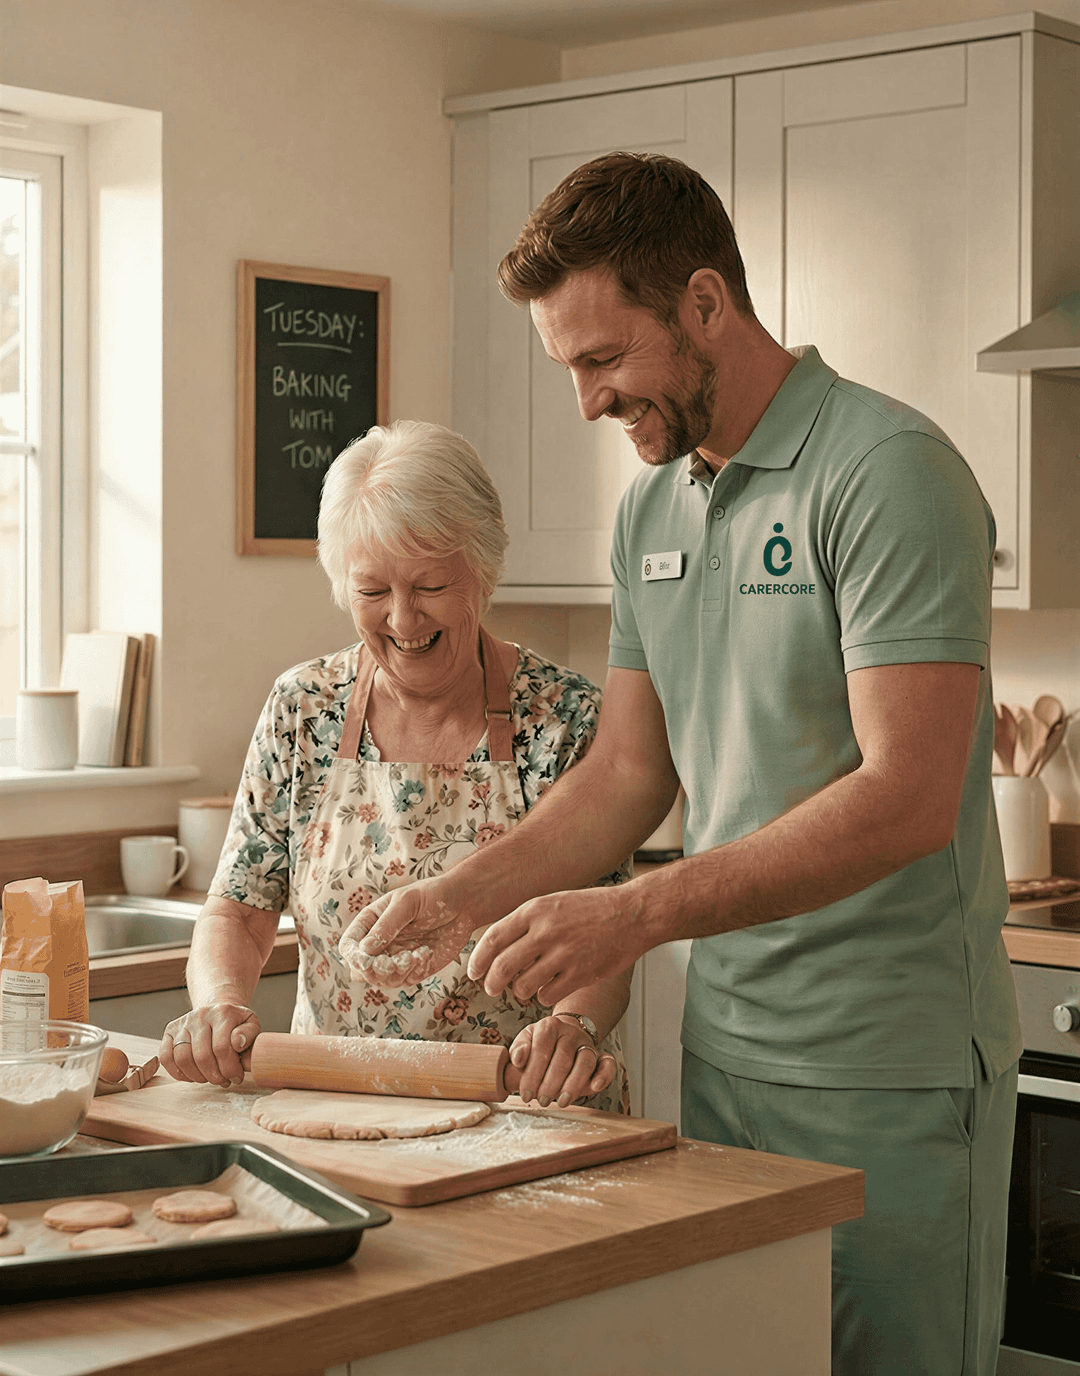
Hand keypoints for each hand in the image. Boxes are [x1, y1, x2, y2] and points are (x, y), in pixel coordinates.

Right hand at [159, 1004, 260, 1087]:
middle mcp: (200, 1015)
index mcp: (223, 1012)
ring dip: (197, 1077)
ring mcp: (183, 1022)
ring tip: (210, 1079)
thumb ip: (249, 1034)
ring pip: (182, 1058)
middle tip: (224, 1081)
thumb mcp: (251, 1025)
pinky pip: (166, 1057)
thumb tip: (237, 1043)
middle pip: (202, 1056)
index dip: (230, 1069)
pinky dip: (178, 1073)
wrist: (218, 1011)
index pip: (222, 1048)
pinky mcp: (170, 1030)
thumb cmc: (236, 1024)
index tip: (237, 1077)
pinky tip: (193, 1076)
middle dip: (215, 1076)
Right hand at [339, 879, 476, 986]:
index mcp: (370, 923)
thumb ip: (386, 925)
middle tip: (394, 962)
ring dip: (396, 973)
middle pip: (361, 970)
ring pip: (382, 980)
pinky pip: (405, 980)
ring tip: (414, 956)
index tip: (367, 961)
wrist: (463, 903)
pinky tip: (426, 953)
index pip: (349, 946)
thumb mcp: (407, 902)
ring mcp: (396, 957)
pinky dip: (414, 972)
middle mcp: (379, 943)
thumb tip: (365, 950)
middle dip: (375, 971)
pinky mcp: (414, 968)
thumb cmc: (433, 895)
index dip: (353, 957)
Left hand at [468, 887, 644, 1005]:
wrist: (632, 914)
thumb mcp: (553, 902)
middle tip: (492, 988)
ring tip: (526, 988)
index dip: (478, 960)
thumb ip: (526, 921)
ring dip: (520, 992)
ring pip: (523, 986)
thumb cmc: (590, 908)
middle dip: (492, 983)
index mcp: (535, 910)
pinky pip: (547, 995)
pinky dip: (544, 996)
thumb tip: (494, 944)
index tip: (474, 972)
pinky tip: (550, 988)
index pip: (492, 938)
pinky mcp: (580, 974)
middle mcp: (546, 931)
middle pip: (502, 967)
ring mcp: (564, 954)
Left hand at [508, 1015, 616, 1107]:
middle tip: (542, 1101)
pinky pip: (608, 1063)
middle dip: (551, 1083)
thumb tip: (517, 1060)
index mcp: (549, 1026)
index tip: (526, 1094)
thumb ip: (519, 1048)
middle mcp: (570, 1032)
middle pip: (563, 1057)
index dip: (532, 1073)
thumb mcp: (526, 1039)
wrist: (565, 1032)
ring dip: (574, 1084)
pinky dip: (604, 1076)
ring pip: (585, 1061)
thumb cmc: (542, 1042)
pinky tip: (595, 1088)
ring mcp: (587, 1043)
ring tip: (562, 1102)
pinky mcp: (600, 1055)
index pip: (541, 1048)